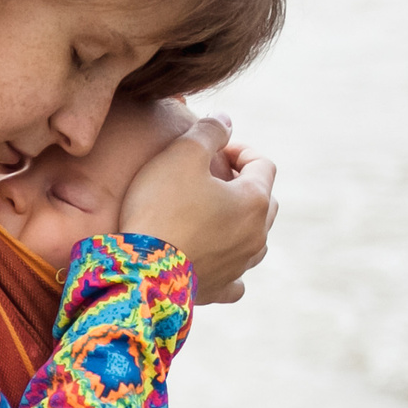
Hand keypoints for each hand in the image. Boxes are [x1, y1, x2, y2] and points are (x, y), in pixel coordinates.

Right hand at [116, 114, 277, 303]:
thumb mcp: (181, 154)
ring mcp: (240, 265)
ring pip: (256, 239)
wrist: (142, 269)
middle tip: (211, 179)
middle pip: (265, 201)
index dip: (240, 150)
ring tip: (212, 216)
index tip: (214, 150)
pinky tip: (218, 262)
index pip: (263, 164)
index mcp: (254, 200)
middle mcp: (257, 234)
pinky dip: (231, 267)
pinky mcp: (220, 288)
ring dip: (241, 224)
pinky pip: (236, 280)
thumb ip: (208, 131)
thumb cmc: (161, 208)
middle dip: (243, 185)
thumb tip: (226, 119)